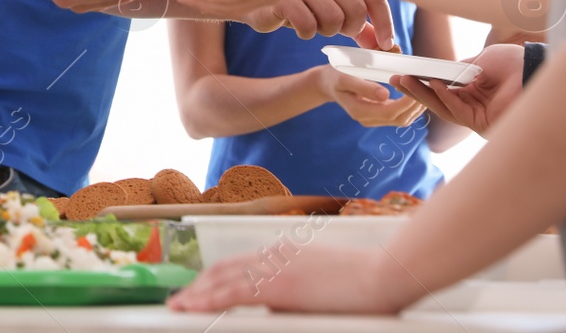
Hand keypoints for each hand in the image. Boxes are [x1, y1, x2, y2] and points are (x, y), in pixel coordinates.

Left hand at [168, 243, 419, 314]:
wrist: (387, 274)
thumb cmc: (367, 286)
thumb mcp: (325, 289)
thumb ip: (297, 297)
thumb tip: (277, 310)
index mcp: (286, 255)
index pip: (239, 264)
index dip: (215, 277)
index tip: (199, 288)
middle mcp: (275, 257)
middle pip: (225, 269)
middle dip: (199, 285)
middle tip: (180, 300)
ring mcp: (276, 269)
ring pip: (223, 279)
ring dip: (198, 293)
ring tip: (178, 305)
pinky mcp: (279, 285)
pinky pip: (233, 293)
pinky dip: (208, 300)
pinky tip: (192, 307)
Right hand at [242, 0, 396, 49]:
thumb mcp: (328, 7)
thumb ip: (355, 23)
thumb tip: (382, 44)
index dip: (384, 23)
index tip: (386, 45)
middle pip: (356, 12)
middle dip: (350, 30)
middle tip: (336, 29)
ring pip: (334, 21)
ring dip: (325, 31)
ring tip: (312, 22)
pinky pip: (309, 26)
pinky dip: (306, 32)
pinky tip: (296, 24)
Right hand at [317, 65, 423, 127]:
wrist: (327, 83)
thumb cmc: (335, 75)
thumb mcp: (345, 76)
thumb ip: (364, 86)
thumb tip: (385, 95)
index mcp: (359, 111)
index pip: (390, 111)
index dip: (406, 101)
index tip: (415, 85)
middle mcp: (368, 119)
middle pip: (399, 118)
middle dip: (415, 104)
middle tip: (426, 87)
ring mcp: (373, 119)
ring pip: (402, 119)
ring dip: (416, 107)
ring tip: (425, 91)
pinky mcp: (378, 115)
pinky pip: (398, 116)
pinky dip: (410, 107)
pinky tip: (416, 95)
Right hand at [394, 42, 524, 135]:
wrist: (534, 69)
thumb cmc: (513, 64)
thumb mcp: (480, 61)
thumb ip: (458, 69)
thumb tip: (438, 71)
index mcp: (473, 90)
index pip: (442, 88)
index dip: (422, 81)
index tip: (404, 72)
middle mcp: (474, 105)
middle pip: (438, 100)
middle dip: (415, 90)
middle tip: (394, 79)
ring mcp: (477, 116)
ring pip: (443, 107)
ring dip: (422, 94)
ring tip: (404, 80)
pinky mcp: (482, 124)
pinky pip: (458, 110)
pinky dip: (445, 97)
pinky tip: (434, 84)